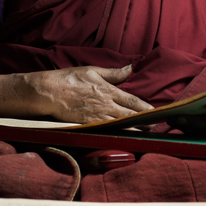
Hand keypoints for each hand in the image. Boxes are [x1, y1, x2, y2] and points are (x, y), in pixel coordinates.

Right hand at [31, 64, 153, 123]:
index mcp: (107, 90)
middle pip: (129, 115)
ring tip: (144, 133)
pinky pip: (107, 131)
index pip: (131, 100)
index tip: (154, 111)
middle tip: (155, 126)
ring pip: (120, 126)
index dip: (144, 107)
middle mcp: (105, 105)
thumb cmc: (70, 79)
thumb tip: (129, 68)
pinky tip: (123, 137)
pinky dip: (117, 134)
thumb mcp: (92, 70)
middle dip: (143, 121)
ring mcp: (97, 117)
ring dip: (133, 129)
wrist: (50, 92)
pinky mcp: (89, 125)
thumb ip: (113, 73)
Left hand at [168, 100, 205, 136]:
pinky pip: (187, 130)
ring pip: (189, 131)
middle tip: (173, 118)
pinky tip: (171, 118)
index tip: (180, 117)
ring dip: (178, 125)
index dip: (194, 121)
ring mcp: (203, 137)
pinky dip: (179, 124)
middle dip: (184, 124)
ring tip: (169, 117)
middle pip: (195, 130)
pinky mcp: (197, 134)